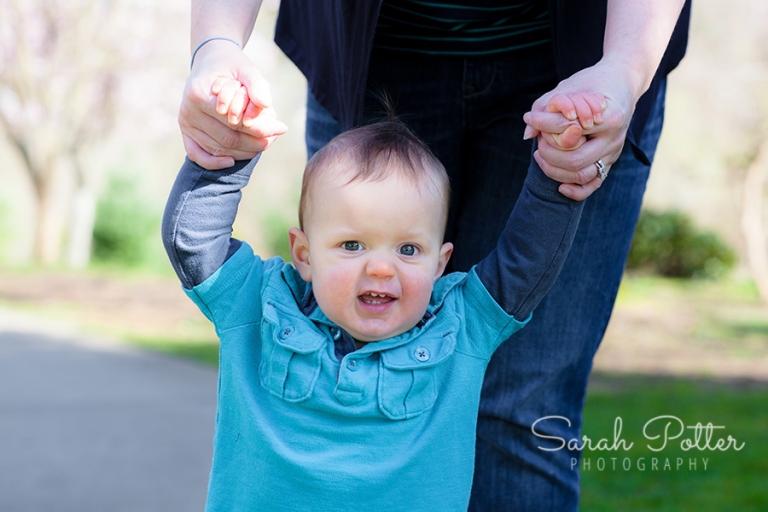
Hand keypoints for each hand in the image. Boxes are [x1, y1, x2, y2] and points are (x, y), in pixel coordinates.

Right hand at [179, 40, 286, 169]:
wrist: (210, 62)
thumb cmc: (231, 67)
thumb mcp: (246, 69)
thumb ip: (257, 84)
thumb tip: (266, 104)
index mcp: (199, 94)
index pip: (236, 121)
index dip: (262, 128)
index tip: (281, 127)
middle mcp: (188, 111)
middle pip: (229, 138)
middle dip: (256, 142)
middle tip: (274, 137)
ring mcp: (185, 124)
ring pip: (218, 149)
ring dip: (244, 151)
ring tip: (264, 143)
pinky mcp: (185, 132)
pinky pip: (197, 155)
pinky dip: (214, 163)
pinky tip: (231, 161)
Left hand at [523, 58, 637, 199]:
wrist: (620, 83)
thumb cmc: (591, 84)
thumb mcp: (568, 87)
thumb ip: (544, 107)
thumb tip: (527, 134)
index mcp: (610, 117)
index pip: (570, 131)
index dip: (545, 126)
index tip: (532, 117)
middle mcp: (614, 139)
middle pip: (575, 160)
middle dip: (549, 154)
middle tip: (539, 142)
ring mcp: (613, 153)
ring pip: (582, 176)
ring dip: (555, 171)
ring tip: (541, 155)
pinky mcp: (609, 163)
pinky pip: (593, 185)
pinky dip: (575, 191)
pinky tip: (560, 186)